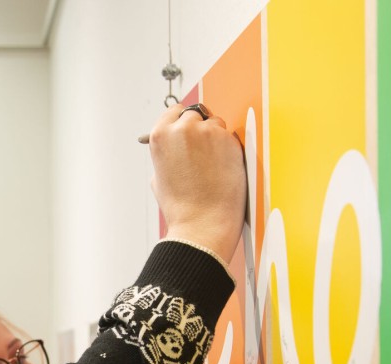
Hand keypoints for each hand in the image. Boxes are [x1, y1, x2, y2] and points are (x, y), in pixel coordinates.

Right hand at [147, 103, 246, 263]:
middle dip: (200, 129)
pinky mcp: (229, 140)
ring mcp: (208, 132)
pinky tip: (224, 170)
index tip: (190, 130)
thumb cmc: (181, 207)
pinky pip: (230, 138)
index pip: (174, 111)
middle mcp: (183, 128)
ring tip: (213, 166)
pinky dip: (229, 150)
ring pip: (216, 124)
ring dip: (216, 138)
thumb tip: (176, 146)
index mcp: (160, 135)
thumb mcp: (159, 177)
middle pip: (196, 115)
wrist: (203, 224)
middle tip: (204, 152)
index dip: (183, 122)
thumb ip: (167, 153)